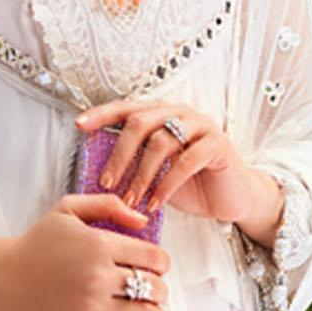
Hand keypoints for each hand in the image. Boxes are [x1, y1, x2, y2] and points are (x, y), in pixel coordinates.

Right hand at [0, 192, 170, 310]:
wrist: (1, 278)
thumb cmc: (34, 244)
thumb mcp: (68, 209)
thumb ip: (108, 206)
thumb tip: (144, 221)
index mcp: (99, 245)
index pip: (153, 258)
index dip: (162, 264)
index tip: (157, 268)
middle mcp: (99, 277)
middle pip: (153, 288)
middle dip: (160, 290)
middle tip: (155, 291)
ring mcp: (91, 308)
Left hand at [73, 98, 281, 235]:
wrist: (231, 198)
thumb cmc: (191, 185)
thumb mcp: (155, 174)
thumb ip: (134, 164)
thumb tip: (98, 172)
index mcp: (162, 114)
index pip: (127, 107)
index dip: (102, 114)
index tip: (80, 125)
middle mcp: (180, 113)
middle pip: (140, 122)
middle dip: (119, 154)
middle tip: (106, 182)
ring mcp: (201, 126)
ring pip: (161, 142)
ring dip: (141, 174)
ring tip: (131, 200)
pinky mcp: (217, 145)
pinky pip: (186, 161)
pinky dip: (166, 184)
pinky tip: (156, 202)